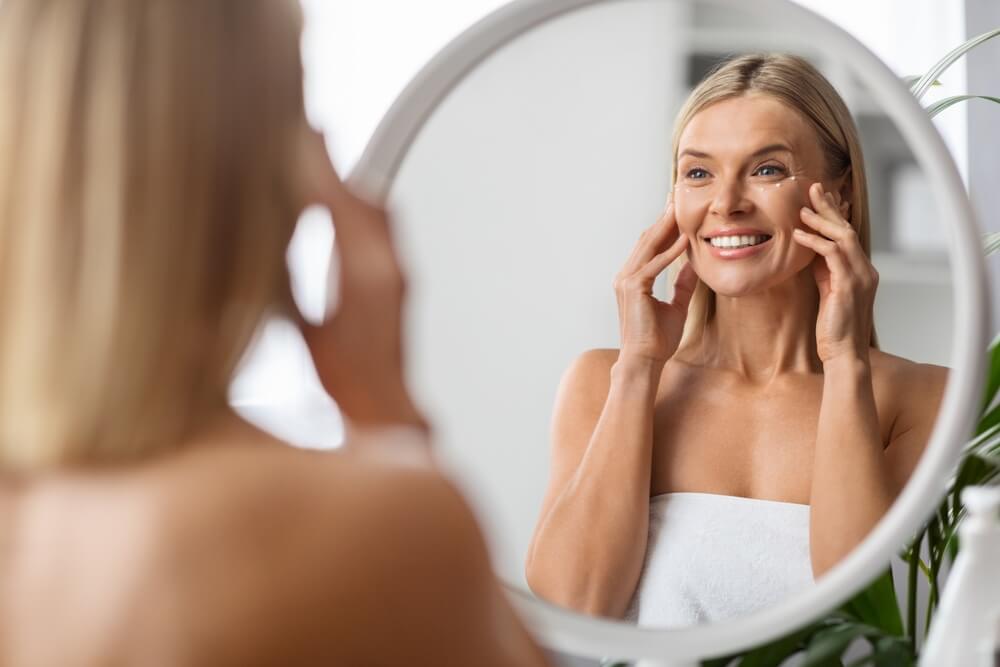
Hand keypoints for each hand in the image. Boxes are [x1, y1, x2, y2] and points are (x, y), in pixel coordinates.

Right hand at [295, 131, 427, 431]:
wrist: (387, 405)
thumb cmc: (348, 383)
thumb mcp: (306, 333)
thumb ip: (283, 292)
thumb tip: (251, 257)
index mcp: (365, 278)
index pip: (339, 204)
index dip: (317, 167)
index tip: (297, 133)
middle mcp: (389, 266)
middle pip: (363, 197)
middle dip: (331, 164)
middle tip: (303, 131)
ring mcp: (398, 270)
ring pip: (376, 208)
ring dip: (346, 182)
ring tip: (315, 157)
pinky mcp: (398, 277)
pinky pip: (381, 225)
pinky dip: (357, 204)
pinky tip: (336, 200)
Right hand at [613, 199, 695, 364]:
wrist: (644, 361)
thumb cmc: (657, 339)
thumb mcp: (676, 306)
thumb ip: (682, 284)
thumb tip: (693, 266)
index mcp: (633, 279)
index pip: (649, 246)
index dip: (664, 226)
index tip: (676, 209)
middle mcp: (625, 276)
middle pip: (647, 239)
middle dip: (663, 218)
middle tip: (676, 196)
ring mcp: (626, 281)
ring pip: (648, 246)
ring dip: (666, 226)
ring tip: (680, 208)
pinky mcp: (634, 289)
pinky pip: (655, 264)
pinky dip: (670, 251)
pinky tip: (685, 239)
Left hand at [793, 182, 877, 364]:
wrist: (843, 354)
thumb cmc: (833, 328)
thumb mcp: (827, 292)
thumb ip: (824, 271)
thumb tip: (813, 252)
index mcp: (861, 270)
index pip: (848, 235)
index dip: (835, 214)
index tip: (822, 197)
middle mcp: (865, 270)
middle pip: (848, 229)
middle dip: (830, 207)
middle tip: (814, 188)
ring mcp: (859, 276)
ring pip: (843, 236)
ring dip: (821, 220)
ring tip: (802, 209)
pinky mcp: (848, 285)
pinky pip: (832, 254)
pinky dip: (815, 241)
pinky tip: (799, 234)